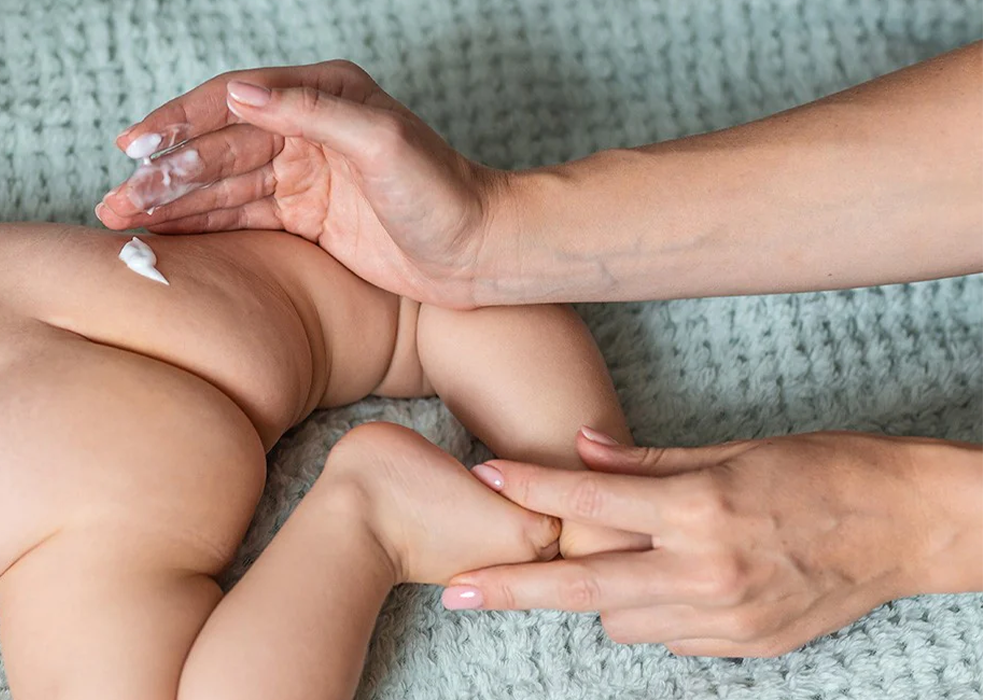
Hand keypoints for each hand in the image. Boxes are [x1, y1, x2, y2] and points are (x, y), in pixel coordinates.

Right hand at [96, 60, 515, 308]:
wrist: (480, 251)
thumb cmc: (444, 192)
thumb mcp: (381, 143)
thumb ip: (311, 112)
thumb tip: (239, 94)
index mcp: (322, 96)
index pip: (234, 102)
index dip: (180, 122)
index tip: (135, 144)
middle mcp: (307, 129)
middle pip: (218, 147)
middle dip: (164, 172)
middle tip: (116, 198)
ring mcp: (303, 175)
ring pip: (221, 184)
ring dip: (171, 201)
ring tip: (122, 218)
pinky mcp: (305, 217)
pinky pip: (240, 215)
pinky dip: (201, 224)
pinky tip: (163, 233)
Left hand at [444, 429, 982, 656]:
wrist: (911, 528)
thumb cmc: (827, 472)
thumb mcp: (735, 450)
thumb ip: (650, 459)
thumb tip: (581, 449)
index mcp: (700, 510)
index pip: (590, 498)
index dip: (529, 486)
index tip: (482, 476)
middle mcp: (705, 571)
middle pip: (583, 587)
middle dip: (512, 588)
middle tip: (457, 590)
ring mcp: (727, 619)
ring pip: (622, 622)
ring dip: (596, 597)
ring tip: (587, 568)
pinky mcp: (747, 647)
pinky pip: (670, 641)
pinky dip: (650, 617)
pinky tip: (657, 588)